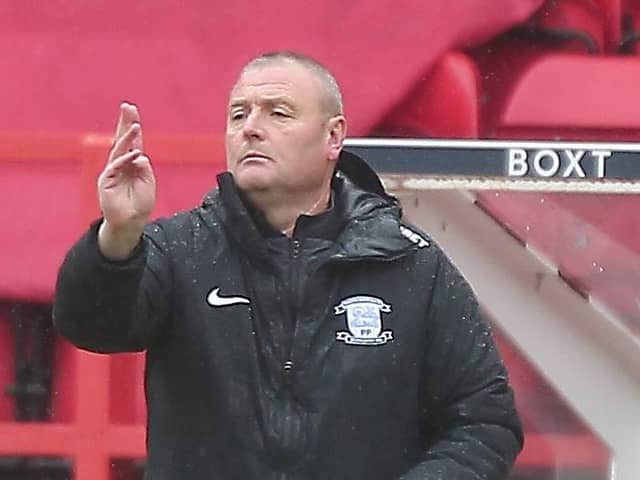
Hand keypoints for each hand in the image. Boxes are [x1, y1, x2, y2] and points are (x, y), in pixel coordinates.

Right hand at [97, 102, 155, 258]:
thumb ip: (144, 168)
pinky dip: (125, 159)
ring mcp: (112, 171)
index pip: (133, 141)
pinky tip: (134, 153)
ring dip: (127, 137)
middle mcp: (121, 163)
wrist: (131, 221)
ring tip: (135, 126)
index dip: (133, 126)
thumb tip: (139, 154)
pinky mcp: (106, 180)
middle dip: (125, 123)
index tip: (133, 110)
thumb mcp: (148, 182)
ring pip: (119, 150)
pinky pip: (115, 166)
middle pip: (123, 139)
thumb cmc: (140, 203)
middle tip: (127, 106)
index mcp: (132, 163)